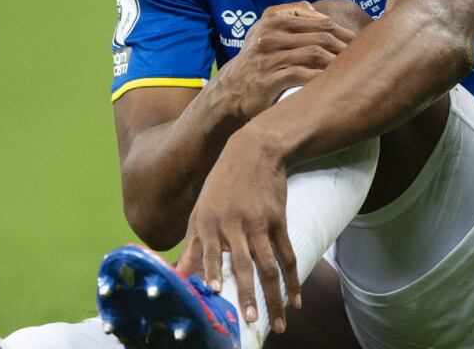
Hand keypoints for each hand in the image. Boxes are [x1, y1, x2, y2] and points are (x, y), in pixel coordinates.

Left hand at [177, 129, 299, 333]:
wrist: (255, 152)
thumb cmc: (222, 184)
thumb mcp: (200, 209)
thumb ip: (192, 244)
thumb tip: (178, 273)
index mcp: (209, 222)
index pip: (211, 252)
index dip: (213, 271)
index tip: (215, 292)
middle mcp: (234, 224)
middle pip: (243, 265)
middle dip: (248, 294)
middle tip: (252, 320)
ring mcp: (259, 224)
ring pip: (269, 266)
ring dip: (274, 296)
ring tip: (279, 321)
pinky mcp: (279, 221)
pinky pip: (287, 256)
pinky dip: (292, 279)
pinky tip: (295, 299)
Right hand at [211, 1, 355, 119]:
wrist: (232, 90)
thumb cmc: (256, 59)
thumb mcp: (265, 30)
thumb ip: (288, 15)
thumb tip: (316, 10)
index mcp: (272, 20)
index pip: (318, 21)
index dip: (342, 31)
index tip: (359, 41)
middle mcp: (270, 35)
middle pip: (320, 36)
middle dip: (344, 46)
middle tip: (363, 56)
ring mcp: (269, 57)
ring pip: (314, 54)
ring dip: (337, 61)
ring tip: (352, 69)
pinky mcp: (270, 79)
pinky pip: (303, 75)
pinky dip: (322, 78)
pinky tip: (334, 83)